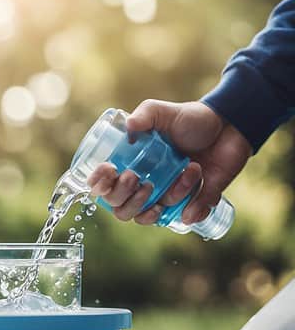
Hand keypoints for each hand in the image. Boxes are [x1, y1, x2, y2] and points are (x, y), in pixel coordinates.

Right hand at [86, 100, 251, 224]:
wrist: (229, 125)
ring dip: (170, 195)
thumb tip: (129, 126)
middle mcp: (143, 186)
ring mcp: (166, 197)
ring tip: (190, 169)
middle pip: (121, 209)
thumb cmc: (191, 119)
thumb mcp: (162, 111)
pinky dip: (192, 208)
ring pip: (153, 214)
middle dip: (128, 198)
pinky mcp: (191, 203)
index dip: (99, 185)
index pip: (103, 187)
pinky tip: (200, 184)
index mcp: (130, 166)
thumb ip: (144, 115)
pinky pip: (185, 217)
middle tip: (139, 178)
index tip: (109, 171)